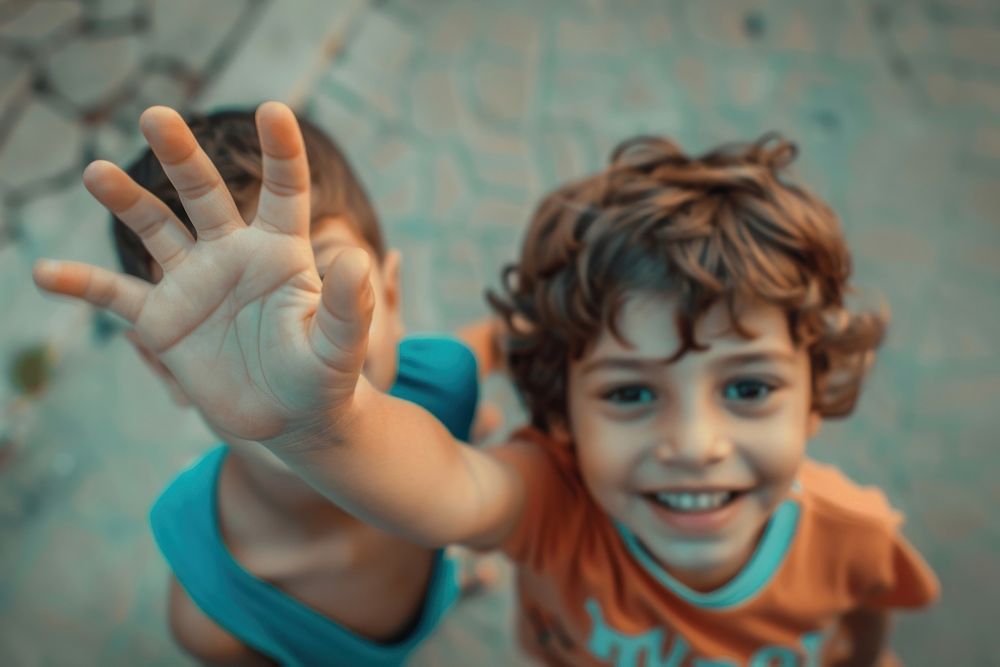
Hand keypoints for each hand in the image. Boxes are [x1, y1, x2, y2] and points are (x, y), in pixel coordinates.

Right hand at [33, 103, 373, 447]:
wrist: (290, 420)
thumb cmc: (324, 379)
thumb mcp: (340, 346)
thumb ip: (348, 306)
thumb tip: (359, 258)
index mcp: (281, 252)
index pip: (284, 190)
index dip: (281, 151)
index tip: (272, 110)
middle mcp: (233, 255)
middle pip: (204, 192)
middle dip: (181, 153)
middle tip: (157, 115)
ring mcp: (194, 283)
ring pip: (155, 228)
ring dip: (126, 200)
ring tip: (97, 172)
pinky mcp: (164, 321)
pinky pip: (116, 295)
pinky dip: (81, 284)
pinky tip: (46, 273)